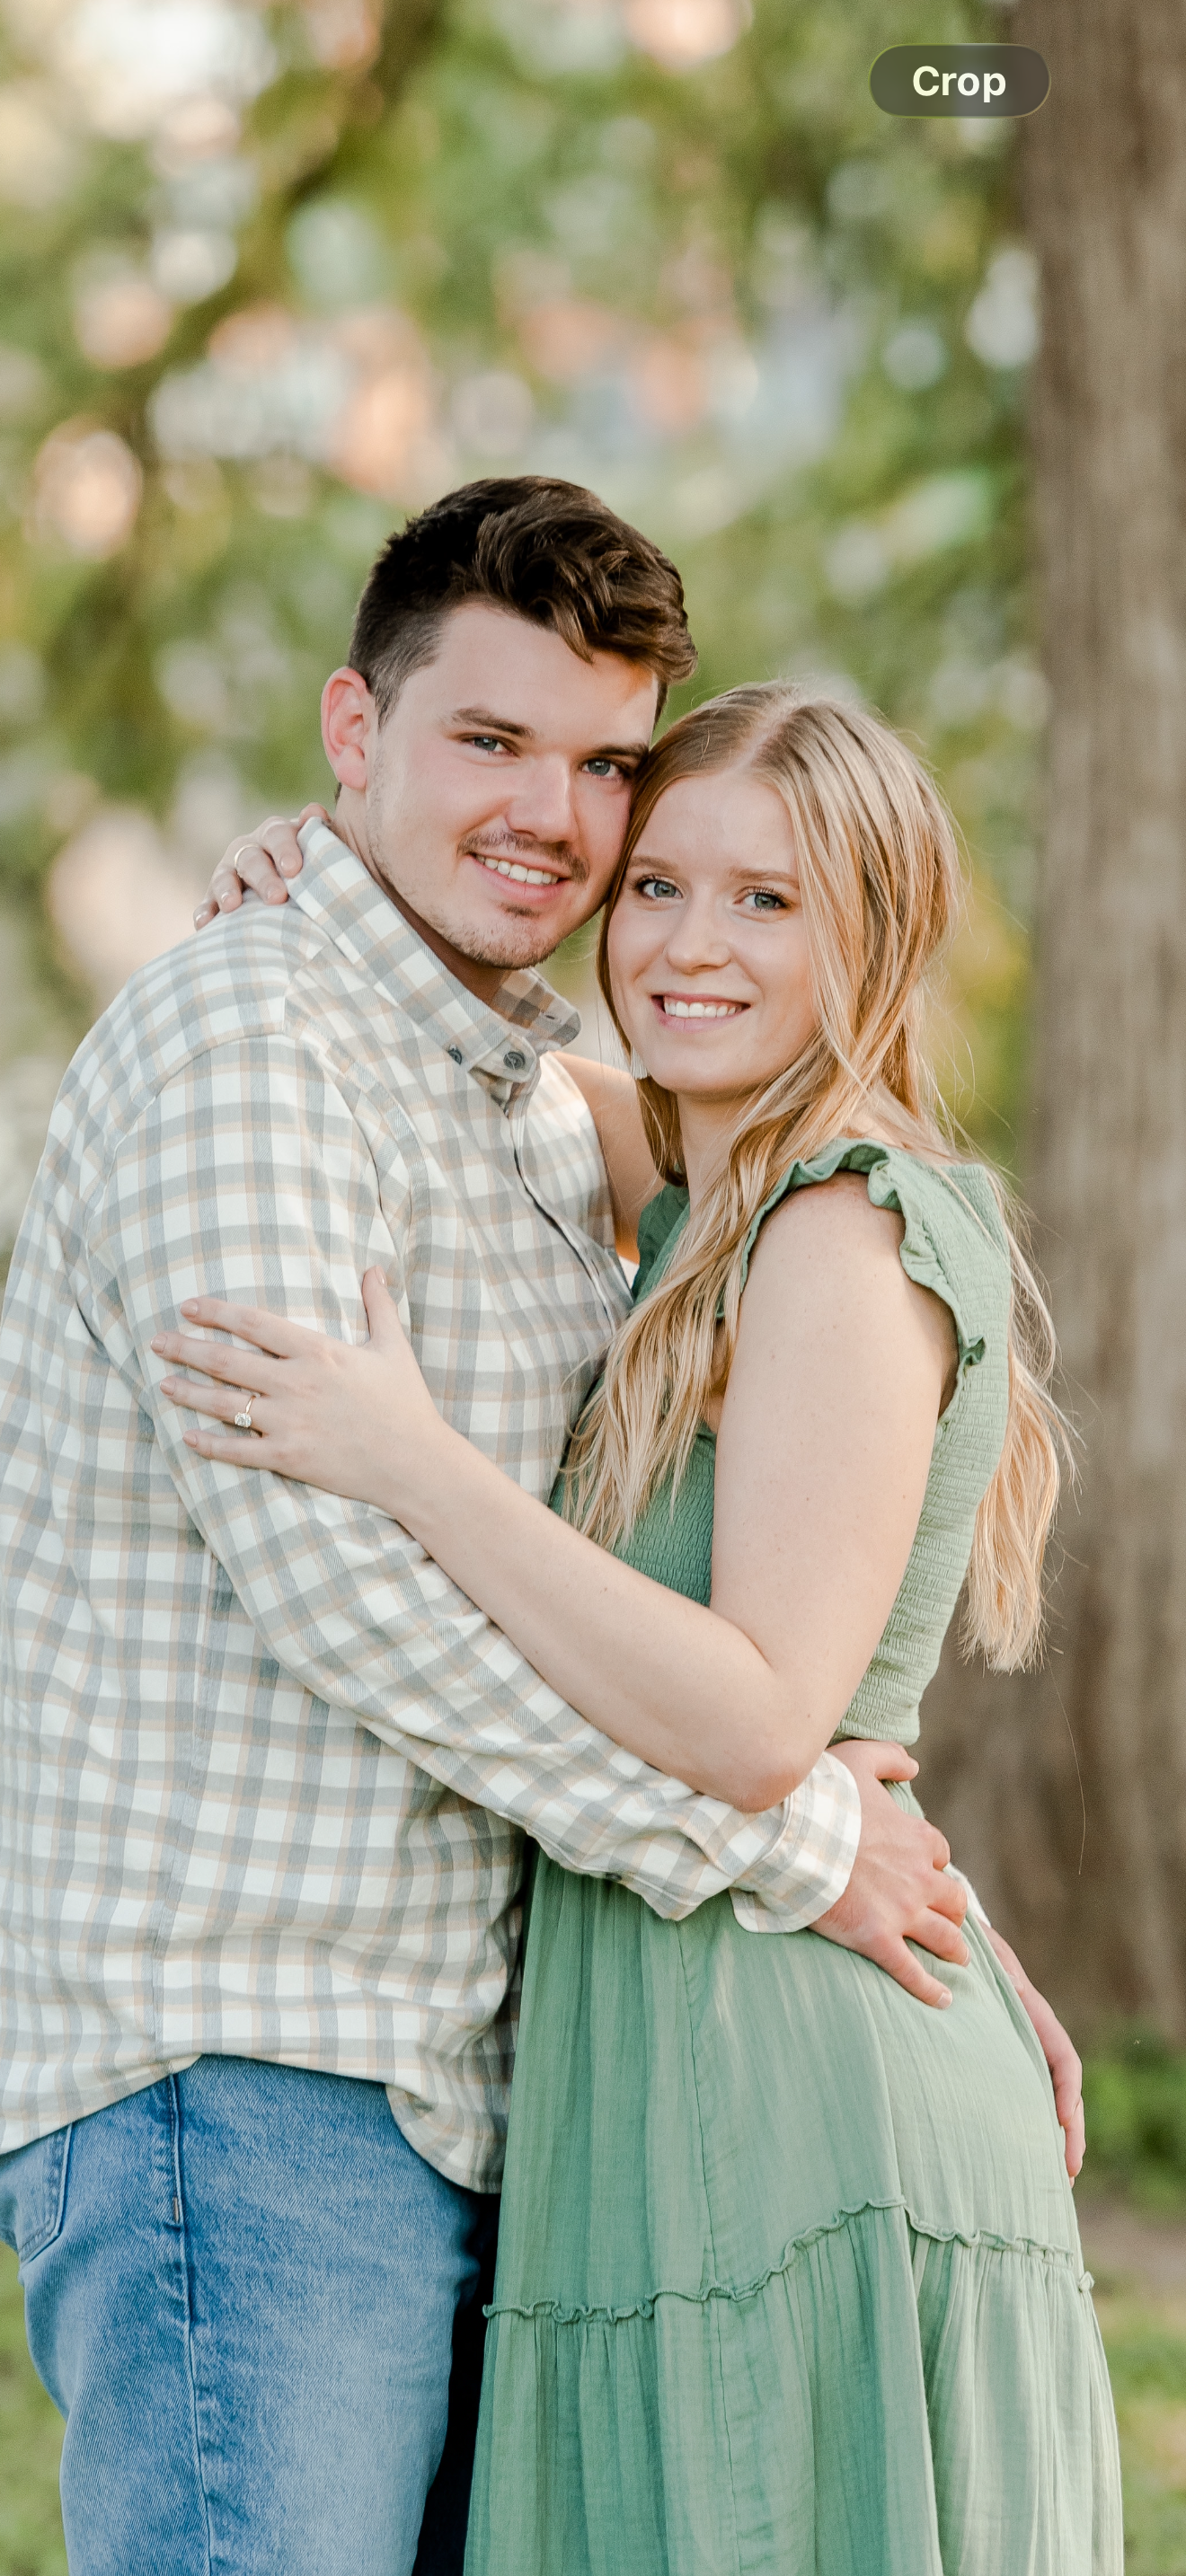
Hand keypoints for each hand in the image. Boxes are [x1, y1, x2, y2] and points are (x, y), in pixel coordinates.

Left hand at [152, 1269, 440, 1514]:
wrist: (416, 1462)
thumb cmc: (406, 1404)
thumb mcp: (393, 1347)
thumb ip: (379, 1305)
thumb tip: (375, 1268)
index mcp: (318, 1351)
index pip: (254, 1323)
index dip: (216, 1312)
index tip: (189, 1307)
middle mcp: (297, 1383)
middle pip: (227, 1361)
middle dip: (187, 1348)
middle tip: (157, 1341)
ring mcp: (290, 1422)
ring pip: (225, 1404)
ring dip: (189, 1393)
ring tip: (164, 1384)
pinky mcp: (289, 1458)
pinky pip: (239, 1451)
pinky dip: (210, 1444)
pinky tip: (187, 1437)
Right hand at [192, 804, 326, 928]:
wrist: (291, 890)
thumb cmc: (311, 869)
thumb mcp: (318, 849)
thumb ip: (321, 833)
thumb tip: (315, 812)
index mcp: (274, 834)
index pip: (277, 834)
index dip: (284, 849)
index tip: (294, 869)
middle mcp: (248, 849)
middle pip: (251, 858)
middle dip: (263, 877)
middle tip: (278, 897)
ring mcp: (228, 872)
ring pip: (224, 877)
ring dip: (226, 890)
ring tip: (232, 906)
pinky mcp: (214, 898)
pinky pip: (207, 904)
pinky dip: (205, 912)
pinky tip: (204, 924)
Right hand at [812, 1738, 969, 2008]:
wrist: (791, 1834)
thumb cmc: (821, 1794)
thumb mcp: (858, 1759)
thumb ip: (890, 1759)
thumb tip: (914, 1766)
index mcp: (916, 1837)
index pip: (939, 1854)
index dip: (931, 1862)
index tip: (922, 1869)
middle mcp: (918, 1877)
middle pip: (952, 1898)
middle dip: (953, 1909)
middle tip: (949, 1919)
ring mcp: (901, 1911)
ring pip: (944, 1936)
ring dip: (954, 1949)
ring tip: (959, 1959)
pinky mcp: (877, 1939)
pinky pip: (913, 1971)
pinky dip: (930, 1989)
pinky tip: (944, 2001)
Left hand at [985, 1926, 1084, 2180]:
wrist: (950, 1939)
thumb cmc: (960, 1947)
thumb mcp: (977, 1955)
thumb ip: (985, 1969)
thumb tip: (1006, 1987)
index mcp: (1033, 2014)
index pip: (1063, 2058)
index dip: (1067, 2091)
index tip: (1064, 2121)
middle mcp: (1033, 2037)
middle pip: (1064, 2090)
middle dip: (1070, 2131)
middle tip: (1068, 2171)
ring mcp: (1020, 2050)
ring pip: (1048, 2099)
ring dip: (1056, 2137)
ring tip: (1056, 2177)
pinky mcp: (1002, 2061)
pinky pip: (1025, 2097)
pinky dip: (1032, 2126)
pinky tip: (1025, 2155)